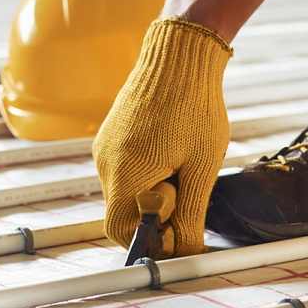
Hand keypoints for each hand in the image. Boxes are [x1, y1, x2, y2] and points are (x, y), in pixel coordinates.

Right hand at [92, 17, 232, 257]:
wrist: (180, 55)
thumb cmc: (195, 107)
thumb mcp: (202, 168)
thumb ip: (189, 215)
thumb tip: (187, 252)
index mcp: (125, 174)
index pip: (123, 231)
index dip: (152, 240)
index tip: (181, 230)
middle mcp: (106, 163)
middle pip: (124, 213)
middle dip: (156, 215)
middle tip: (188, 192)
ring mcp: (105, 148)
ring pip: (126, 192)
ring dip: (154, 193)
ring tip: (183, 166)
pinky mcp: (110, 137)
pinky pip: (125, 170)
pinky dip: (147, 175)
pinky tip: (173, 153)